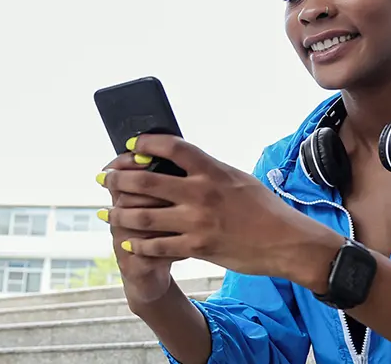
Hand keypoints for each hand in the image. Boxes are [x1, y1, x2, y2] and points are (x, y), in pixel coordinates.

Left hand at [97, 134, 344, 285]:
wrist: (286, 241)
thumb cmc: (265, 208)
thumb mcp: (238, 179)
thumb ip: (210, 172)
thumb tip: (183, 165)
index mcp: (212, 170)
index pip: (170, 147)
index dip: (145, 143)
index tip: (130, 146)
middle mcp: (201, 192)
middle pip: (145, 181)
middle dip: (118, 180)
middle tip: (105, 179)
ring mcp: (197, 221)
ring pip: (143, 217)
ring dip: (120, 215)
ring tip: (108, 214)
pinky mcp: (197, 247)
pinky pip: (158, 246)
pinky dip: (139, 243)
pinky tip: (129, 241)